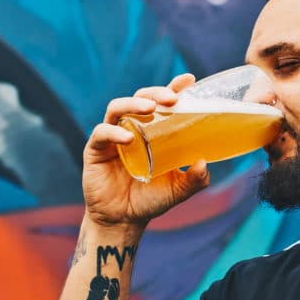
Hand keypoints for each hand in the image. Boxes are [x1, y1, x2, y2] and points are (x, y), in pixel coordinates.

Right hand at [82, 74, 209, 227]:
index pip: (161, 102)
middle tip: (172, 98)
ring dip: (134, 103)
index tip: (189, 80)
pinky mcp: (95, 150)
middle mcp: (132, 128)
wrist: (124, 220)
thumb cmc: (150, 200)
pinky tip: (128, 138)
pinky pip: (101, 133)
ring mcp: (112, 137)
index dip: (173, 87)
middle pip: (140, 97)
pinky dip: (114, 132)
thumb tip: (204, 162)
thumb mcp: (178, 189)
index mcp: (152, 132)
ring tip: (150, 108)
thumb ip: (194, 179)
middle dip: (155, 92)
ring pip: (118, 107)